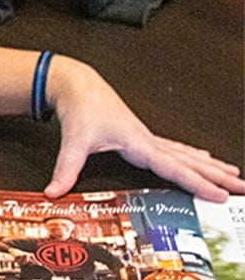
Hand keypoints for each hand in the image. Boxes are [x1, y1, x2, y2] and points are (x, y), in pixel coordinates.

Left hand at [43, 57, 244, 201]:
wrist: (77, 84)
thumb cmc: (79, 108)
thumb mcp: (72, 140)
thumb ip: (65, 168)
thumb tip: (53, 192)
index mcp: (137, 142)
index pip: (173, 166)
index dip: (197, 182)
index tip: (220, 195)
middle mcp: (147, 140)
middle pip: (188, 160)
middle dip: (216, 176)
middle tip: (243, 187)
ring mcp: (146, 137)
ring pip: (185, 154)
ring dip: (210, 166)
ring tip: (234, 175)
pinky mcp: (141, 136)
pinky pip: (174, 149)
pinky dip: (192, 156)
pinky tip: (204, 159)